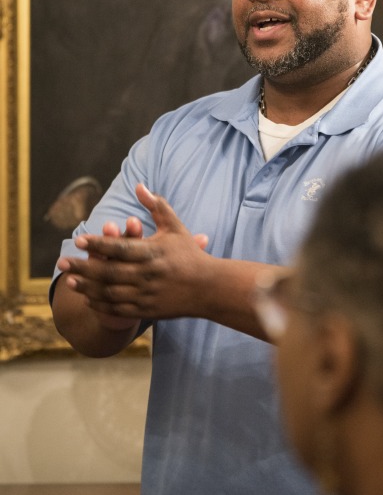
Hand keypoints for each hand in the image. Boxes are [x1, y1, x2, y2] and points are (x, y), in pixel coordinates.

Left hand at [57, 184, 212, 321]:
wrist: (208, 288)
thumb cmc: (190, 254)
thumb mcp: (175, 227)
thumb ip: (156, 206)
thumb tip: (139, 184)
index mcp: (153, 253)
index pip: (120, 247)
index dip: (98, 243)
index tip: (79, 239)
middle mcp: (147, 274)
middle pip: (108, 271)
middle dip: (82, 266)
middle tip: (62, 262)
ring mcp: (146, 295)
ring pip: (110, 292)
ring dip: (87, 286)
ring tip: (69, 280)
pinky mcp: (147, 310)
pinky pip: (118, 309)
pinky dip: (100, 304)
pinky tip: (88, 297)